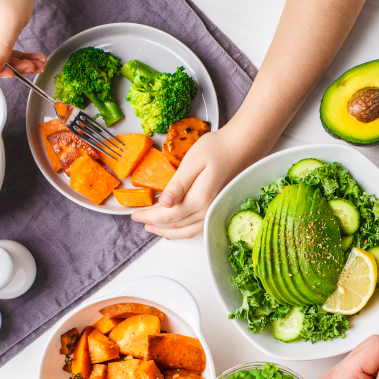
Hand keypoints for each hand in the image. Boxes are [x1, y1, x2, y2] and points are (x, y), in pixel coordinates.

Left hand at [131, 127, 261, 238]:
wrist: (243, 146)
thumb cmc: (218, 148)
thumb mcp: (193, 161)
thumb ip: (178, 184)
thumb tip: (164, 204)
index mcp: (199, 198)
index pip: (168, 215)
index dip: (150, 216)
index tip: (134, 214)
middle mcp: (208, 210)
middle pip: (176, 226)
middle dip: (155, 225)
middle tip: (139, 220)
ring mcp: (215, 211)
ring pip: (187, 231)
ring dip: (168, 231)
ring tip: (153, 227)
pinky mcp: (218, 208)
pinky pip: (198, 228)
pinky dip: (184, 231)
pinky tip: (175, 228)